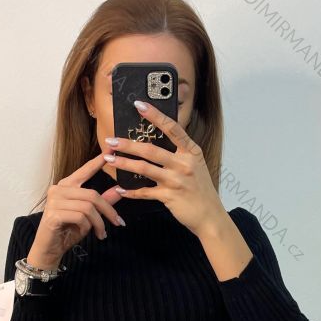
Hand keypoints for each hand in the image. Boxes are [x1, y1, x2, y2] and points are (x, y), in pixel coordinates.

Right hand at [29, 153, 124, 266]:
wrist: (49, 250)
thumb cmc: (67, 232)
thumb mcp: (89, 216)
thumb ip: (102, 202)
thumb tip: (119, 190)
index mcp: (66, 186)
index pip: (84, 170)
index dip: (98, 161)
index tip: (111, 149)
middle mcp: (58, 189)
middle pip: (92, 195)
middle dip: (108, 210)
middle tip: (118, 223)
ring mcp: (54, 201)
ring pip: (88, 207)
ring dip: (99, 223)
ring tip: (101, 234)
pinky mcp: (54, 214)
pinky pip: (80, 217)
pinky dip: (87, 227)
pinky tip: (85, 234)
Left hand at [102, 100, 225, 236]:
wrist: (210, 216)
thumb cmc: (201, 190)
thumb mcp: (196, 166)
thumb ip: (180, 153)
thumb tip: (158, 141)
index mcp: (191, 152)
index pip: (172, 128)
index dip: (155, 115)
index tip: (139, 105)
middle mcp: (184, 164)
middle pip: (151, 149)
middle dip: (128, 144)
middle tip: (111, 140)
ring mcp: (176, 180)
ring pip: (144, 168)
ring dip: (124, 163)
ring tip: (109, 159)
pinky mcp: (169, 196)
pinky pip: (145, 192)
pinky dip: (131, 191)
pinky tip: (120, 189)